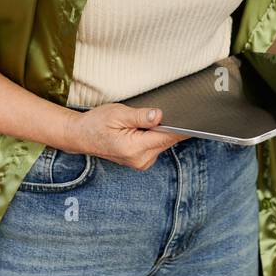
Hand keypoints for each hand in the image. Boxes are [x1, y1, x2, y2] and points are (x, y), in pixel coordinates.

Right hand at [61, 104, 190, 170]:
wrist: (81, 136)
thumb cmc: (96, 123)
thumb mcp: (118, 114)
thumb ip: (141, 116)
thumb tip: (160, 116)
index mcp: (135, 148)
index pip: (167, 137)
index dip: (181, 127)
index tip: (193, 118)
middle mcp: (141, 160)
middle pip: (166, 140)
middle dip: (167, 126)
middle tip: (158, 112)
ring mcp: (141, 163)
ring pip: (162, 143)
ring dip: (159, 131)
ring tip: (142, 121)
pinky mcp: (141, 161)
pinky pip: (155, 146)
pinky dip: (154, 137)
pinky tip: (142, 129)